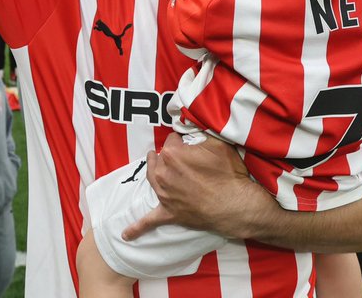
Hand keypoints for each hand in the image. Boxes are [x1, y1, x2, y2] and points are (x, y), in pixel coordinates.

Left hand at [122, 133, 257, 241]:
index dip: (181, 141)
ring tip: (151, 160)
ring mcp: (164, 194)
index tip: (188, 143)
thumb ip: (203, 132)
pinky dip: (137, 228)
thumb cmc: (228, 174)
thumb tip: (195, 126)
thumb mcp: (218, 143)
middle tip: (177, 154)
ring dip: (152, 169)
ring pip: (152, 177)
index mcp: (173, 154)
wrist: (235, 205)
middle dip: (168, 155)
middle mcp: (163, 173)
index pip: (171, 140)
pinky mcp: (169, 213)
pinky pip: (149, 221)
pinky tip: (126, 235)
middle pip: (160, 158)